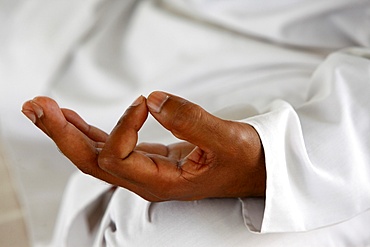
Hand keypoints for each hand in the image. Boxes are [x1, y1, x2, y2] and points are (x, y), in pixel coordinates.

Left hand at [22, 92, 265, 200]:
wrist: (256, 170)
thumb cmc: (247, 160)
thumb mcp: (228, 140)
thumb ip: (192, 120)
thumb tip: (153, 99)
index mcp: (163, 183)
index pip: (121, 156)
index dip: (124, 125)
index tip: (143, 101)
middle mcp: (147, 181)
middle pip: (92, 162)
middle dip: (62, 135)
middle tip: (36, 107)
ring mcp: (146, 171)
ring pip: (96, 156)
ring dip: (68, 132)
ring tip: (43, 109)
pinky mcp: (150, 159)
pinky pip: (111, 148)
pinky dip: (89, 132)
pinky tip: (74, 120)